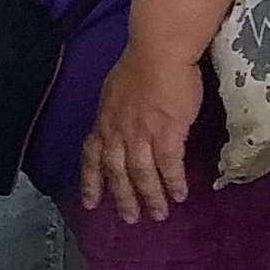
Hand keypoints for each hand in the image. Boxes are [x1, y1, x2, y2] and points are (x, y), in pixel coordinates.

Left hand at [79, 44, 202, 225]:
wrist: (159, 51)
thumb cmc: (141, 64)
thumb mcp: (116, 91)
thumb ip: (117, 112)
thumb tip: (121, 123)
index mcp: (104, 121)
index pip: (91, 157)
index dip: (90, 181)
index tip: (90, 202)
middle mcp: (117, 132)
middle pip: (116, 173)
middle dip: (123, 198)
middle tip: (130, 218)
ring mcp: (141, 134)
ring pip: (141, 175)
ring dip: (150, 197)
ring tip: (158, 214)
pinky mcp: (167, 133)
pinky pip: (169, 166)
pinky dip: (173, 182)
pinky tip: (180, 195)